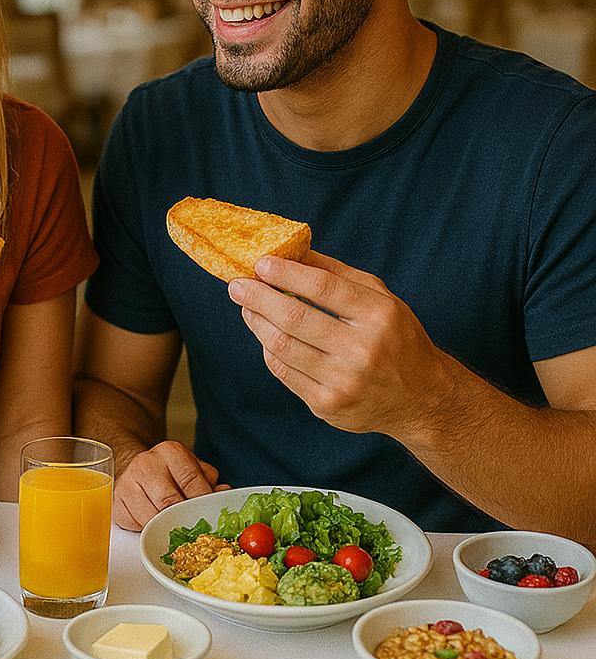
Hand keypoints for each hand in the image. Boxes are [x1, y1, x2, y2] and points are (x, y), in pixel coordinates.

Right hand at [113, 440, 229, 530]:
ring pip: (152, 517)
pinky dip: (148, 531)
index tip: (209, 516)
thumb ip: (207, 480)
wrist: (134, 469)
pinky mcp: (117, 503)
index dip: (202, 502)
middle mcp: (147, 463)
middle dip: (184, 519)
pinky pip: (136, 526)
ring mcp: (128, 483)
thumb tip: (223, 492)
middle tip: (195, 531)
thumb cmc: (167, 473)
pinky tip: (155, 526)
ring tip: (176, 531)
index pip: (191, 480)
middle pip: (170, 501)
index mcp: (170, 451)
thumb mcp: (190, 468)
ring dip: (166, 528)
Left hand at [228, 249, 453, 441]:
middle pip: (295, 317)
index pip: (322, 287)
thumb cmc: (396, 339)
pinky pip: (284, 373)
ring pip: (282, 346)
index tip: (260, 263)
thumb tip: (292, 252)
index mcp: (379, 315)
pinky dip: (269, 349)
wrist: (423, 399)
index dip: (285, 273)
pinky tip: (265, 335)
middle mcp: (364, 350)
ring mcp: (344, 382)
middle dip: (258, 297)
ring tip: (247, 307)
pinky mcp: (328, 406)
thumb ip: (337, 274)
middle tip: (237, 285)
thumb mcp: (380, 299)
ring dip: (257, 322)